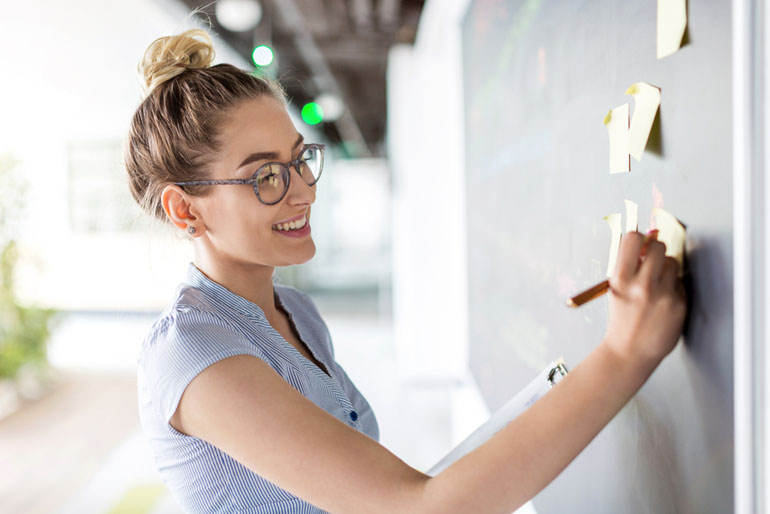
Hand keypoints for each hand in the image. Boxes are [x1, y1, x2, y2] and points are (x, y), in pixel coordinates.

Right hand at [602, 231, 686, 369]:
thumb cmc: (622, 319)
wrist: (630, 351)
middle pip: (658, 246)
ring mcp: (663, 294)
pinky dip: (673, 287)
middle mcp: (642, 284)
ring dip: (665, 268)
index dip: (638, 237)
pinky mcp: (679, 303)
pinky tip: (663, 300)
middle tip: (651, 260)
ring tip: (656, 284)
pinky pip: (680, 282)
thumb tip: (645, 238)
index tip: (640, 242)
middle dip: (656, 250)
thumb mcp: (615, 289)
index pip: (633, 238)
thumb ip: (628, 264)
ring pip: (672, 262)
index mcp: (620, 279)